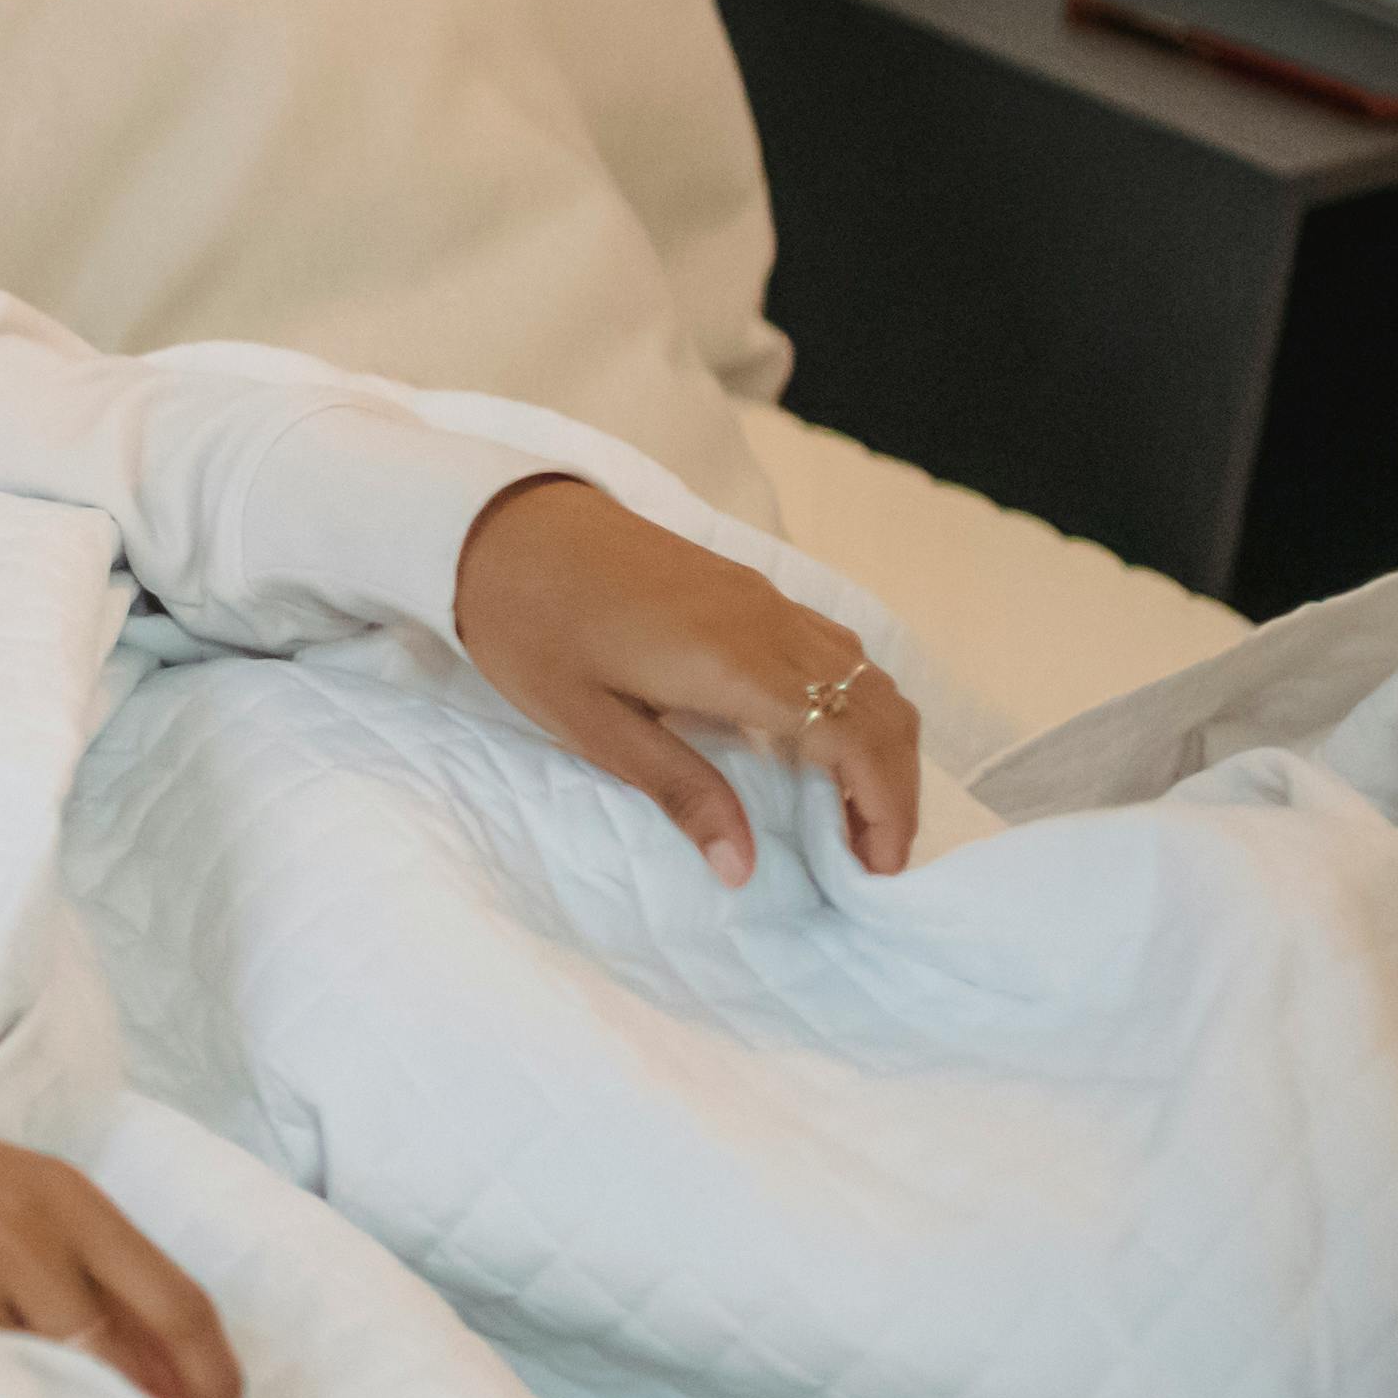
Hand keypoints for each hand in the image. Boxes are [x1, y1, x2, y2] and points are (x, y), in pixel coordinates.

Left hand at [450, 473, 919, 885]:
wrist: (501, 526)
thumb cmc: (532, 628)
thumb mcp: (591, 725)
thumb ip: (679, 791)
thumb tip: (742, 867)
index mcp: (738, 665)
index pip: (855, 740)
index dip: (884, 809)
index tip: (878, 871)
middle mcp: (770, 626)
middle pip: (880, 708)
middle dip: (896, 787)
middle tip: (873, 857)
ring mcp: (764, 600)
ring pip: (866, 674)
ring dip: (879, 746)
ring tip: (852, 813)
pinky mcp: (747, 589)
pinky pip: (833, 648)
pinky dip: (852, 704)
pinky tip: (817, 746)